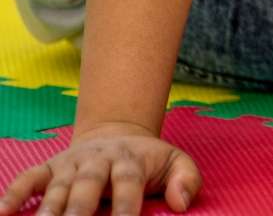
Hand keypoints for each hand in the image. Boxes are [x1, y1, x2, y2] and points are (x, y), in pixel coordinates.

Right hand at [0, 123, 201, 215]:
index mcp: (130, 160)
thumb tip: (181, 204)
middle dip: (78, 208)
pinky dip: (15, 194)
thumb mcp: (176, 162)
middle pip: (86, 184)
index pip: (127, 182)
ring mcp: (70, 164)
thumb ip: (186, 179)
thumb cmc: (148, 160)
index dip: (125, 204)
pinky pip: (29, 179)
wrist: (118, 133)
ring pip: (57, 186)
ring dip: (47, 209)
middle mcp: (97, 160)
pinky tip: (3, 212)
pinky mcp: (49, 167)